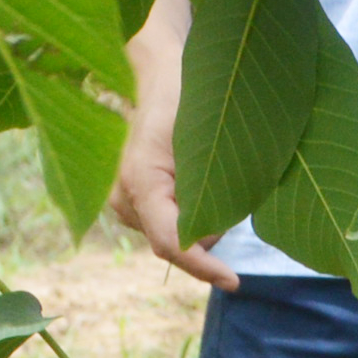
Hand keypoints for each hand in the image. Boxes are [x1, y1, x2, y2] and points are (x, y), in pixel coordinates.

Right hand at [110, 80, 234, 291]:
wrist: (161, 75)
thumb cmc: (188, 97)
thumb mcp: (208, 138)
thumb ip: (212, 188)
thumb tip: (212, 234)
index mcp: (140, 181)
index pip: (173, 242)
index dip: (204, 267)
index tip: (234, 281)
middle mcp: (123, 199)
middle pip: (179, 241)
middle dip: (211, 227)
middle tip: (230, 178)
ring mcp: (123, 202)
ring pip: (177, 233)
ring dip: (203, 216)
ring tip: (210, 170)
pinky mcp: (132, 202)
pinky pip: (171, 221)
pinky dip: (192, 211)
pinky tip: (198, 179)